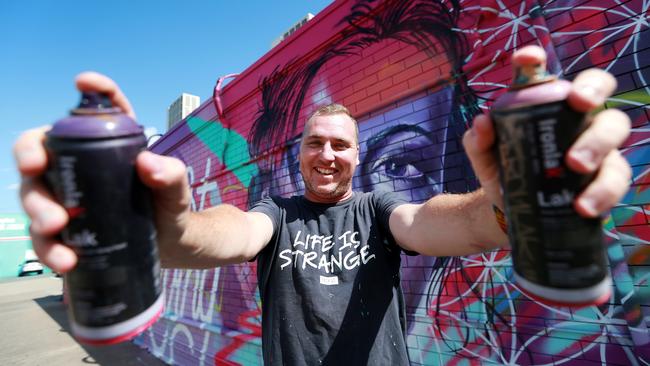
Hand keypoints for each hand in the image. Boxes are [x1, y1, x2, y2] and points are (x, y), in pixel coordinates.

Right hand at [13, 72, 190, 272]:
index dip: (93, 92)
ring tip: (55, 229)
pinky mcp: (66, 232)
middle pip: (42, 153)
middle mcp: (82, 168)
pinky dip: (49, 249)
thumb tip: (148, 163)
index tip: (84, 81)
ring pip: (35, 196)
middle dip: (33, 164)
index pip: (98, 112)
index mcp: (110, 148)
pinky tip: (65, 261)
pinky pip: (45, 238)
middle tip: (42, 173)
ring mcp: (69, 198)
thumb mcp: (176, 194)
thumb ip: (171, 177)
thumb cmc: (173, 211)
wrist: (174, 248)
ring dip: (37, 212)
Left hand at [463, 45, 631, 217]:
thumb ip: (478, 140)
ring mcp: (598, 146)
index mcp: (544, 105)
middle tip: (577, 107)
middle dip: (591, 92)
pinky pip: (616, 180)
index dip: (536, 60)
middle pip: (598, 88)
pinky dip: (601, 192)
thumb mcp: (485, 156)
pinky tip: (583, 205)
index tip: (527, 59)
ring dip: (598, 144)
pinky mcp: (607, 179)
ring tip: (575, 165)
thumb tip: (482, 122)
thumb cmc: (503, 170)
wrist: (513, 210)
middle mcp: (576, 118)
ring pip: (616, 131)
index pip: (544, 75)